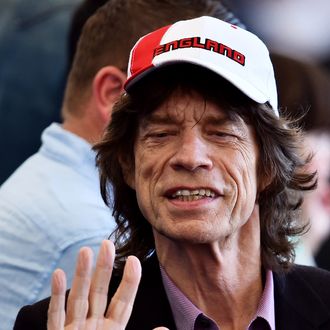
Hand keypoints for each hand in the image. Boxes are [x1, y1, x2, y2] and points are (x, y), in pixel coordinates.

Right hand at [47, 240, 167, 329]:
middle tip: (108, 243)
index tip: (136, 260)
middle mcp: (94, 326)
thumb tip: (164, 329)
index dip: (130, 282)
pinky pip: (56, 316)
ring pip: (78, 297)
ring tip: (85, 250)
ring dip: (81, 275)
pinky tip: (58, 275)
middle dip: (104, 268)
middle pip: (100, 292)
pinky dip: (56, 296)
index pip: (124, 302)